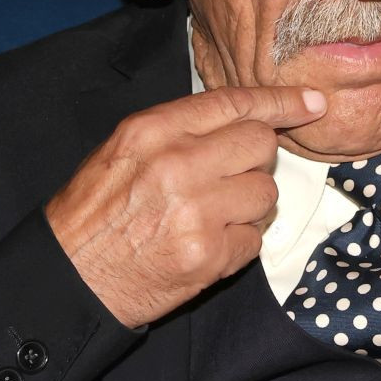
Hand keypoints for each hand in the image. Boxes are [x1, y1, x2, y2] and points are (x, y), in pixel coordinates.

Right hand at [46, 86, 326, 327]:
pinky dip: (238, 244)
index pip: (235, 103)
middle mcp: (178, 164)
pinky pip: (255, 239)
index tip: (312, 102)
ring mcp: (197, 211)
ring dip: (248, 205)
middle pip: (261, 144)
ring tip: (208, 216)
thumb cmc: (95, 212)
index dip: (281, 101)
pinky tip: (204, 245)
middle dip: (253, 161)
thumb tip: (247, 117)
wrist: (68, 279)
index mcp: (154, 130)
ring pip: (265, 193)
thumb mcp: (123, 150)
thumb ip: (182, 128)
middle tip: (225, 179)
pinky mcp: (209, 255)